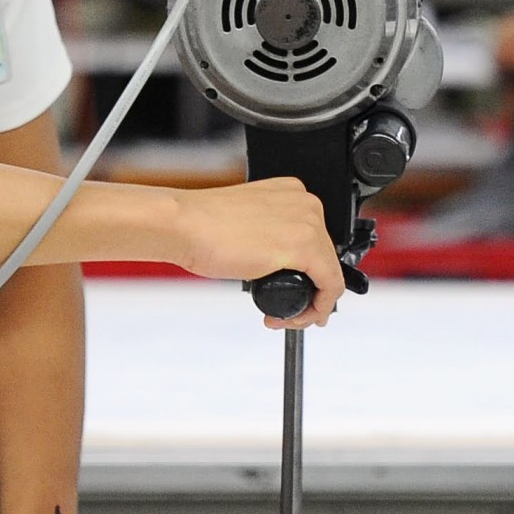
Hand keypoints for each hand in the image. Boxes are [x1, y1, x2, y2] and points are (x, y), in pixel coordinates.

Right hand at [172, 178, 343, 328]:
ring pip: (330, 275)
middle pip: (325, 260)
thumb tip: (281, 265)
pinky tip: (298, 318)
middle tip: (287, 314)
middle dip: (309, 293)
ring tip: (284, 319)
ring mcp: (308, 222)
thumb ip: (272, 237)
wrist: (183, 224)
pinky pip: (329, 285)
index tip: (300, 294)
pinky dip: (318, 307)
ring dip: (310, 305)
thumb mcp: (250, 227)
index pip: (317, 242)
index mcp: (293, 194)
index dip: (310, 276)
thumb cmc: (201, 226)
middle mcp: (307, 203)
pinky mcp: (304, 245)